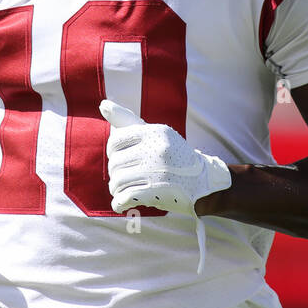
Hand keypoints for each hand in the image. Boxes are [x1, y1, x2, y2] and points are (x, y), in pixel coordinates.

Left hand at [100, 100, 231, 216]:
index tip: (119, 158)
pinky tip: (121, 203)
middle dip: (115, 173)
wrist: (204, 180)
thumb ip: (127, 120)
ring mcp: (157, 171)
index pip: (116, 141)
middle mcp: (156, 149)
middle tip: (121, 178)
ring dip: (116, 189)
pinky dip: (119, 202)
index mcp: (154, 132)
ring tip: (120, 191)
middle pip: (116, 163)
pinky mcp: (157, 191)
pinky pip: (125, 197)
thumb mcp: (155, 133)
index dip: (113, 152)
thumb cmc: (173, 155)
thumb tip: (104, 104)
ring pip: (118, 181)